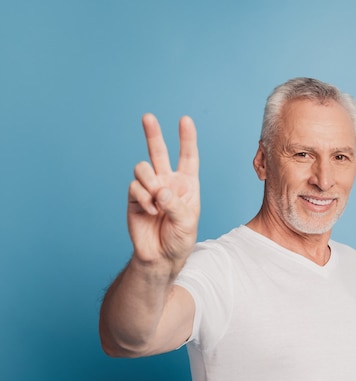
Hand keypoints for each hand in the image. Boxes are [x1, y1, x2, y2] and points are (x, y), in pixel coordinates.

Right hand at [127, 114, 199, 269]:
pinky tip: (150, 211)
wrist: (161, 257)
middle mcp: (167, 181)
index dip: (186, 138)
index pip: (188, 156)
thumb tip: (160, 189)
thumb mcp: (187, 222)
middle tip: (148, 117)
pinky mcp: (134, 197)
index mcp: (186, 183)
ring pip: (143, 168)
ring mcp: (149, 188)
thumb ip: (175, 204)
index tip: (185, 120)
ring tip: (157, 201)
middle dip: (153, 134)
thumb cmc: (180, 238)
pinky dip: (143, 198)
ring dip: (150, 182)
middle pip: (159, 152)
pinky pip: (135, 186)